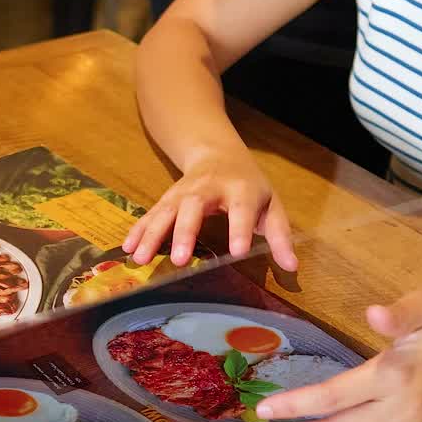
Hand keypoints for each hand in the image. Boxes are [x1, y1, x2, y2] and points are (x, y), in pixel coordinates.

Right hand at [122, 147, 297, 269]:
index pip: (242, 209)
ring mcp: (184, 191)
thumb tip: (292, 268)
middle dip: (186, 232)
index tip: (238, 251)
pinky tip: (128, 249)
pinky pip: (151, 214)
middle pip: (195, 206)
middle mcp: (209, 187)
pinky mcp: (167, 198)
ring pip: (166, 210)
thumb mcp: (271, 206)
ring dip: (153, 234)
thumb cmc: (248, 186)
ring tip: (142, 259)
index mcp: (241, 189)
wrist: (217, 153)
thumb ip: (279, 237)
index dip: (240, 229)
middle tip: (181, 260)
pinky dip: (138, 230)